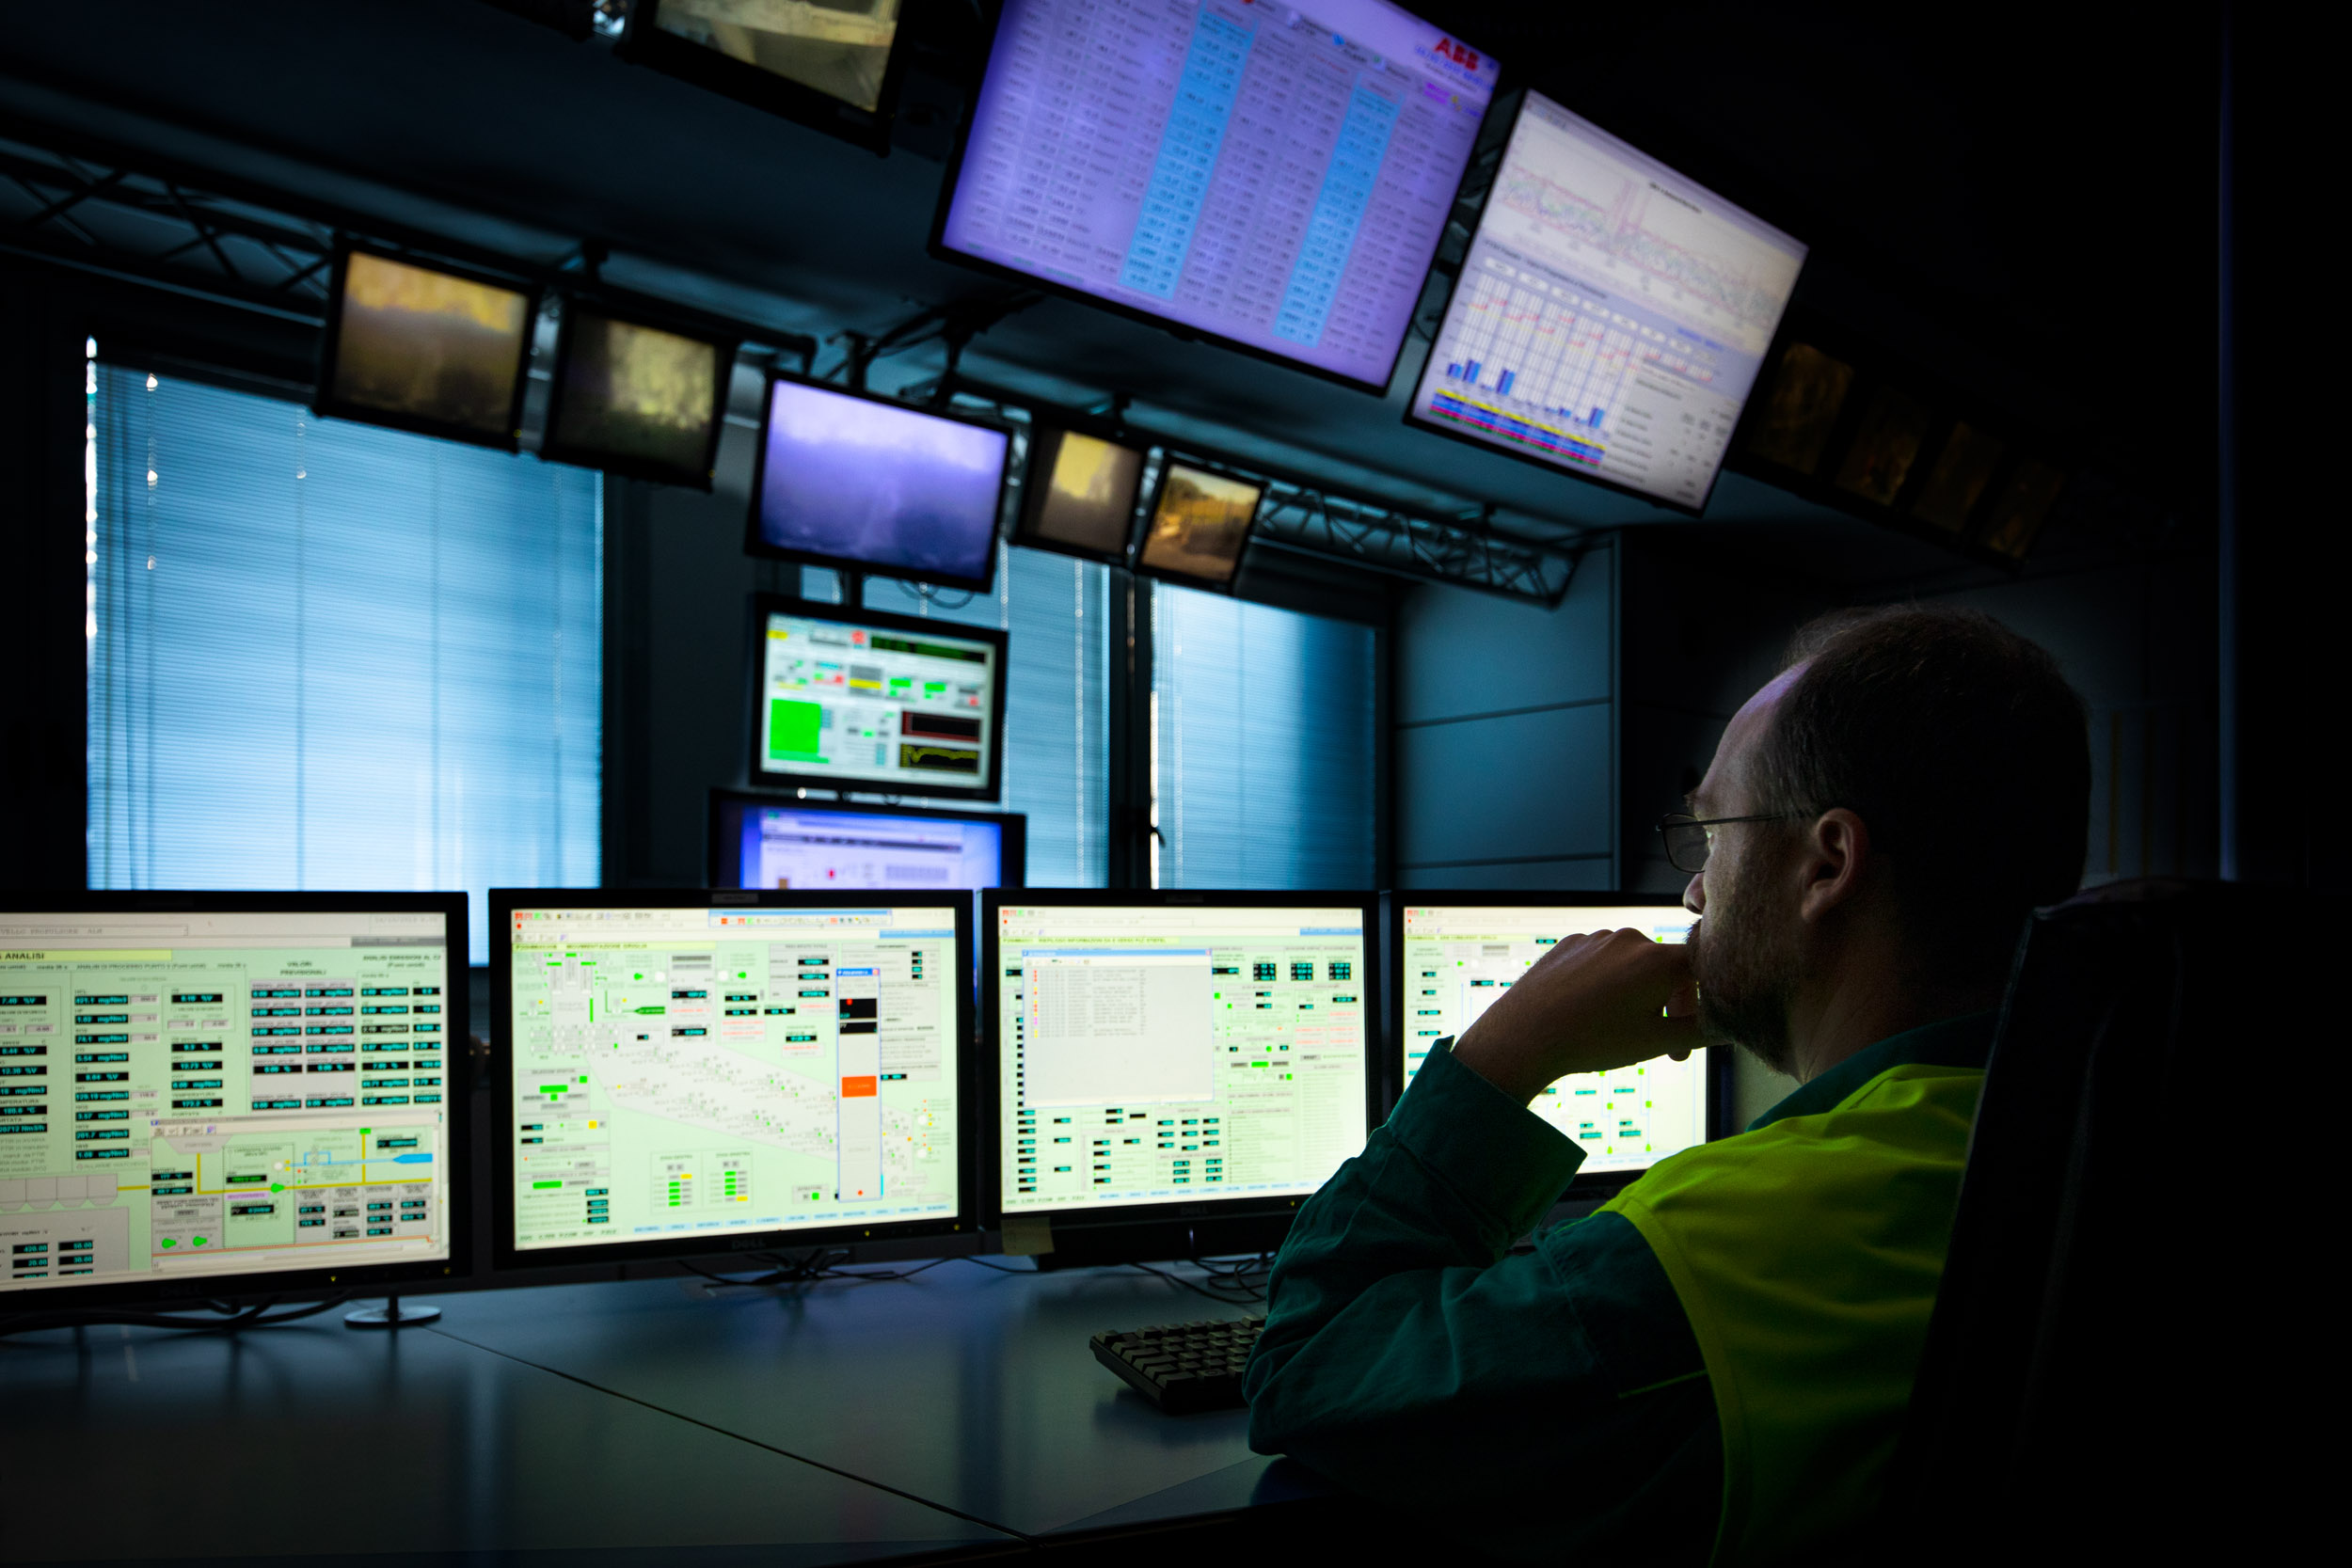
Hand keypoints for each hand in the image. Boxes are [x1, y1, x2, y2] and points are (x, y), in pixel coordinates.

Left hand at [1448, 929, 1702, 1104]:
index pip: (1702, 968)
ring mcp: (1596, 938)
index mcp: (1659, 959)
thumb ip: (1702, 1031)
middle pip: (1666, 967)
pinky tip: (1591, 1013)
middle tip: (1663, 1047)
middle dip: (1669, 1005)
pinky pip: (1600, 962)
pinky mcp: (1569, 944)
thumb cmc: (1593, 1040)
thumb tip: (1729, 1025)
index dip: (1703, 1002)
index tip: (1690, 1033)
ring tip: (1618, 1029)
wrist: (1524, 1034)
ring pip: (1632, 965)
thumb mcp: (1657, 1042)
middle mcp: (1630, 938)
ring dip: (1636, 994)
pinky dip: (1605, 985)